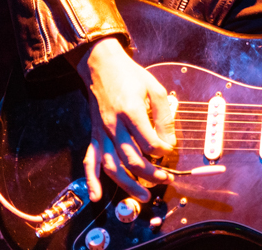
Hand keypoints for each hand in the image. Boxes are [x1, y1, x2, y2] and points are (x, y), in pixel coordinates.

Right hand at [76, 37, 175, 201]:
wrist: (100, 65)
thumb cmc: (130, 75)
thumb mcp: (155, 88)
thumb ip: (164, 116)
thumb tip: (169, 142)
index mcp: (131, 112)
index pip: (149, 142)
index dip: (163, 151)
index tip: (171, 151)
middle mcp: (114, 126)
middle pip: (132, 159)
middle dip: (151, 174)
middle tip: (166, 180)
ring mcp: (101, 133)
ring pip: (113, 167)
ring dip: (128, 185)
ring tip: (143, 196)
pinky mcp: (94, 136)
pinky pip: (90, 161)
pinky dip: (91, 180)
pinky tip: (97, 195)